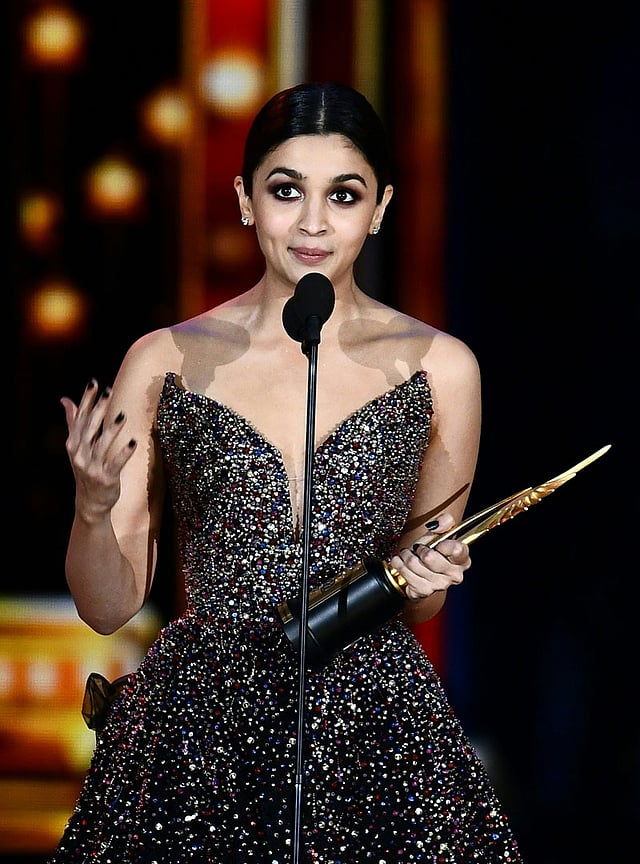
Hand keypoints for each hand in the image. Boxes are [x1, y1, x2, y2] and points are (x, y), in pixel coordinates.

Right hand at [60, 379, 136, 520]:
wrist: (90, 502)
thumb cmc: (86, 469)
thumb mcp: (77, 446)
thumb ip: (73, 422)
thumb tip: (65, 399)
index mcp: (74, 444)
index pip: (80, 417)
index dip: (87, 400)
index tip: (94, 383)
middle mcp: (80, 454)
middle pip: (89, 428)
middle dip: (98, 409)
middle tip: (108, 392)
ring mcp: (92, 467)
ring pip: (102, 445)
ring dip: (111, 430)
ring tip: (122, 416)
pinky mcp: (106, 478)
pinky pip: (115, 464)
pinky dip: (123, 454)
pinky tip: (133, 442)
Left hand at [389, 512, 470, 601]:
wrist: (419, 571)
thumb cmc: (431, 550)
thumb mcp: (438, 533)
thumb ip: (444, 522)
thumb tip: (437, 524)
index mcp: (463, 560)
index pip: (456, 550)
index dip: (442, 544)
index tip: (436, 544)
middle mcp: (455, 576)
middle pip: (430, 557)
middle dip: (418, 549)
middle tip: (417, 549)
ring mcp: (439, 585)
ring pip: (414, 564)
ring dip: (406, 556)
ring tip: (408, 555)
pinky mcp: (423, 592)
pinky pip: (405, 573)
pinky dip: (399, 565)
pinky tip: (402, 564)